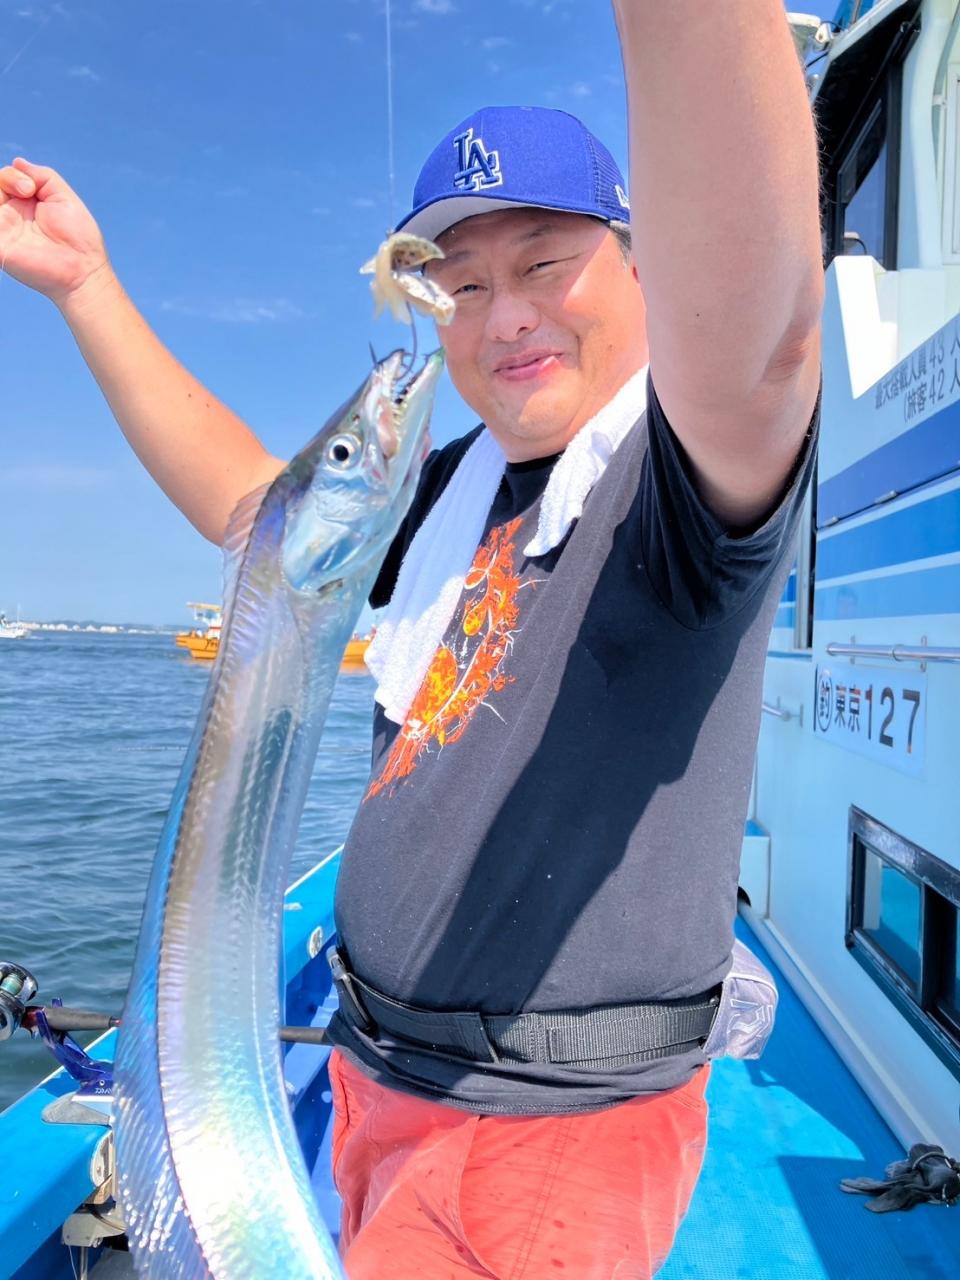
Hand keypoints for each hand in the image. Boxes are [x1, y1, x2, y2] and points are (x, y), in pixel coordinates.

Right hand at [0, 157, 111, 307]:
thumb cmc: (79, 238)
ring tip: (19, 195)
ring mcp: (3, 230)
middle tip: (27, 190)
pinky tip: (5, 217)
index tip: (31, 188)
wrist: (83, 270)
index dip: (12, 175)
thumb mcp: (63, 197)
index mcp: (25, 203)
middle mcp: (11, 215)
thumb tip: (17, 161)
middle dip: (5, 178)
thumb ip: (42, 176)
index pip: (4, 179)